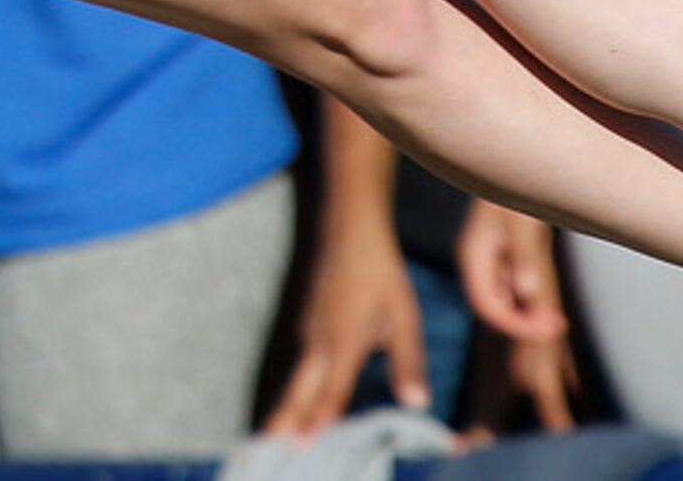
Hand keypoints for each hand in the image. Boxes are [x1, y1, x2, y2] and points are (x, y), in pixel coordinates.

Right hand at [264, 215, 427, 434]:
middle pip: (298, 390)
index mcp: (345, 342)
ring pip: (297, 378)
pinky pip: (301, 364)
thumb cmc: (382, 276)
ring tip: (277, 438)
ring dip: (287, 408)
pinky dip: (296, 388)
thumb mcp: (405, 318)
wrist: (349, 232)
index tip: (301, 446)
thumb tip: (418, 403)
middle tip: (265, 450)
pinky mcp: (308, 325)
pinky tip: (299, 402)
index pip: (330, 389)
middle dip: (282, 422)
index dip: (317, 419)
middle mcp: (320, 341)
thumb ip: (409, 363)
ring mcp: (309, 331)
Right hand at [458, 204, 576, 432]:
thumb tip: (527, 294)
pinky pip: (512, 289)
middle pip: (494, 308)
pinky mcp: (502, 255)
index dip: (514, 325)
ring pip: (504, 301)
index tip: (546, 330)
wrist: (517, 159)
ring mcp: (488, 260)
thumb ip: (523, 255)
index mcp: (473, 256)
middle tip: (559, 327)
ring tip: (558, 320)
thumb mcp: (522, 220)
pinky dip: (529, 301)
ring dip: (528, 315)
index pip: (486, 306)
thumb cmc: (518, 186)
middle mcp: (476, 262)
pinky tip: (550, 303)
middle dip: (524, 324)